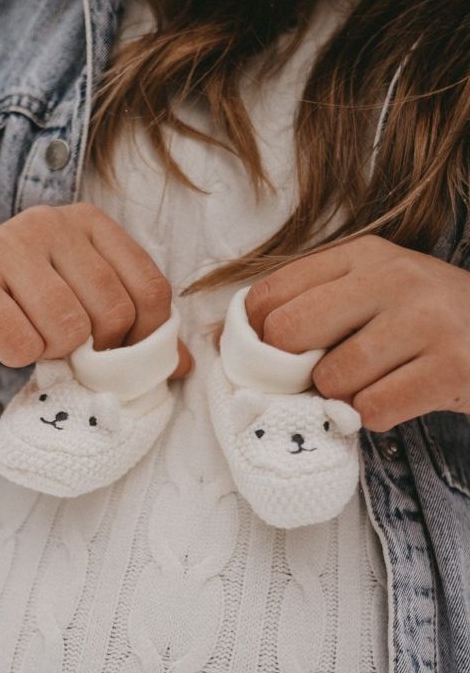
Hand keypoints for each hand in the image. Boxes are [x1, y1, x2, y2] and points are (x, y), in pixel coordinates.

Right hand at [0, 202, 191, 375]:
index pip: (150, 288)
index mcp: (88, 223)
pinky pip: (20, 342)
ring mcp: (5, 246)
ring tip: (30, 339)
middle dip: (96, 351)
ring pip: (67, 329)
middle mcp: (49, 223)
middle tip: (66, 351)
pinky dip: (16, 357)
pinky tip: (0, 341)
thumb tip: (184, 365)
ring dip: (52, 354)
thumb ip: (132, 328)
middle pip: (112, 312)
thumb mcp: (80, 305)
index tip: (119, 353)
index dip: (145, 337)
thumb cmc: (18, 306)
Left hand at [244, 236, 469, 430]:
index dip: (258, 336)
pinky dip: (376, 417)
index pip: (271, 293)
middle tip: (319, 376)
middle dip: (292, 369)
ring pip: (333, 379)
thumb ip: (314, 303)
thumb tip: (225, 337)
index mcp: (364, 255)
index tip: (275, 355)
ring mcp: (426, 321)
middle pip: (291, 332)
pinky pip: (374, 409)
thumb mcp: (376, 291)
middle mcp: (394, 278)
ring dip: (343, 397)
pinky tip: (399, 398)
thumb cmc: (428, 322)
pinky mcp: (450, 368)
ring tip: (374, 383)